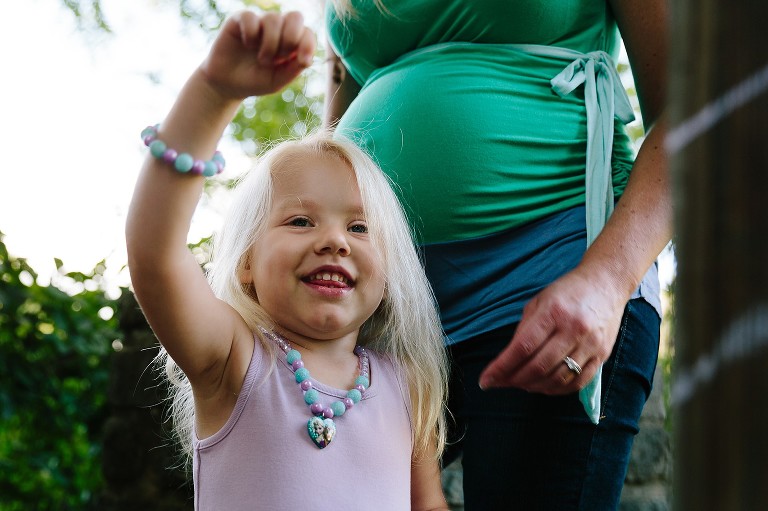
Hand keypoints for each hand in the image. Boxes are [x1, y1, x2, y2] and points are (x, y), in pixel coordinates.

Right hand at [199, 10, 315, 100]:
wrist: (226, 84)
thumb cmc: (254, 81)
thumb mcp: (277, 80)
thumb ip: (293, 69)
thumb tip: (308, 58)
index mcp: (291, 41)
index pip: (307, 32)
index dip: (308, 44)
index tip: (302, 61)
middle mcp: (278, 28)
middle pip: (295, 16)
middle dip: (291, 38)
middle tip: (280, 57)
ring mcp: (260, 22)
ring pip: (273, 18)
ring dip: (270, 44)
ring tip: (262, 59)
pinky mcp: (241, 19)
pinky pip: (251, 18)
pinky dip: (251, 35)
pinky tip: (247, 45)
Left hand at [478, 268, 627, 394]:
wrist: (606, 283)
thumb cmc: (568, 291)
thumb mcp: (539, 301)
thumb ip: (524, 329)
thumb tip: (507, 359)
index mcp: (553, 312)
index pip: (523, 347)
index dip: (502, 367)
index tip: (486, 379)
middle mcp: (573, 330)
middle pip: (539, 366)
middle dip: (514, 380)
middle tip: (500, 383)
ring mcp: (590, 344)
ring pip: (558, 378)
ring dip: (534, 387)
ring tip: (520, 384)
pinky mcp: (602, 355)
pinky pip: (578, 382)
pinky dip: (557, 390)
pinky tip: (543, 387)